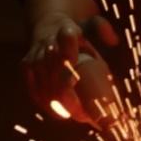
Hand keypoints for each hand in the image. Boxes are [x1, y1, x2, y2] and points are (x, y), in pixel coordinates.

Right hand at [21, 13, 120, 128]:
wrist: (48, 27)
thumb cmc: (76, 34)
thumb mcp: (91, 25)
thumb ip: (103, 29)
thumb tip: (114, 42)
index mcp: (66, 31)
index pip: (67, 40)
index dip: (69, 56)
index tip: (76, 77)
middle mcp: (47, 42)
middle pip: (54, 70)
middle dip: (67, 94)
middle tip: (83, 112)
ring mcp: (35, 55)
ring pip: (44, 83)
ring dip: (59, 103)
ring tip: (76, 116)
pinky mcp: (26, 66)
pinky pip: (34, 89)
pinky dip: (46, 104)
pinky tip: (60, 114)